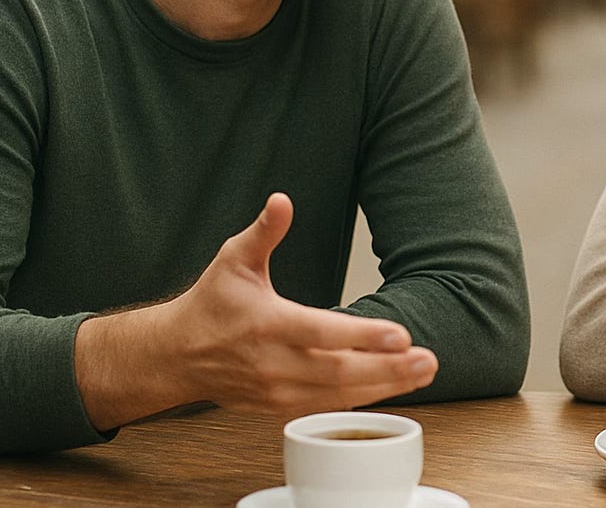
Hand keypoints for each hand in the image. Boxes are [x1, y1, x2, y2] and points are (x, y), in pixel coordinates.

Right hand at [75, 193, 437, 429]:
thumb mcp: (233, 259)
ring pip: (338, 394)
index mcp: (266, 324)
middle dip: (388, 369)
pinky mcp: (279, 406)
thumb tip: (282, 200)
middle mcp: (274, 363)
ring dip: (384, 386)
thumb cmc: (211, 303)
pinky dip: (361, 399)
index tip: (400, 335)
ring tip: (423, 372)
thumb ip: (263, 232)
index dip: (362, 336)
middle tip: (428, 360)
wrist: (176, 355)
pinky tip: (393, 387)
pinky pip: (327, 406)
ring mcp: (278, 390)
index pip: (321, 333)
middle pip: (340, 372)